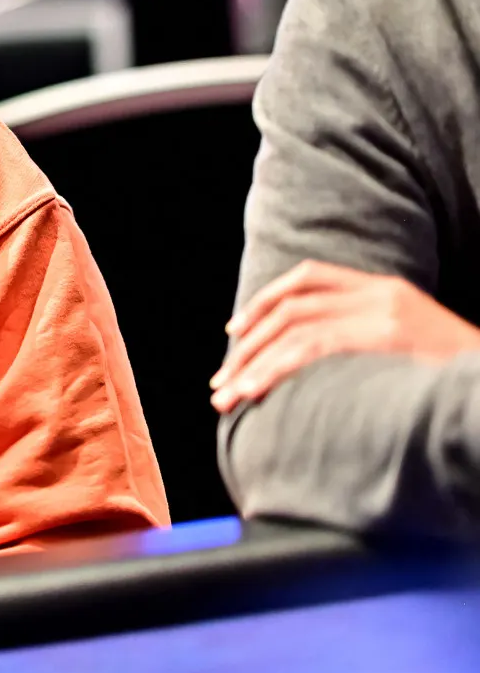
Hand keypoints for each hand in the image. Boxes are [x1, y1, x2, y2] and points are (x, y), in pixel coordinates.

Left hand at [211, 260, 479, 412]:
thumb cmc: (452, 376)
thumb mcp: (410, 345)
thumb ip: (365, 338)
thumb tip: (308, 362)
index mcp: (385, 288)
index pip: (310, 276)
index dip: (266, 300)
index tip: (234, 330)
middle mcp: (381, 293)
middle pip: (293, 306)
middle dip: (249, 345)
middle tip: (220, 380)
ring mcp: (383, 313)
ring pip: (294, 328)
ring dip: (252, 364)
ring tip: (226, 396)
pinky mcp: (384, 337)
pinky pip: (311, 348)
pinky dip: (275, 370)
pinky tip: (254, 392)